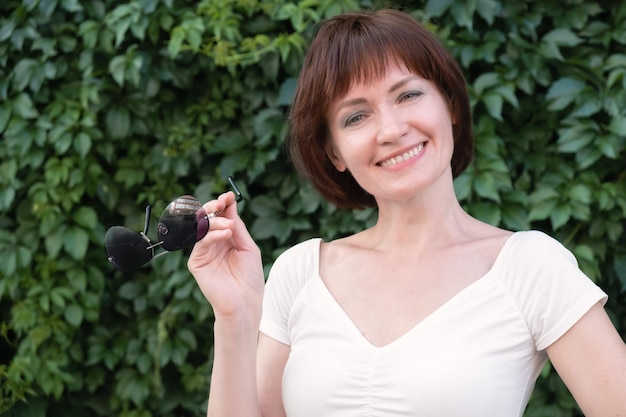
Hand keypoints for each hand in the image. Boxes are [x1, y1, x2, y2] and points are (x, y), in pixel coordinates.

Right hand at [187, 191, 263, 320]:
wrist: (245, 303)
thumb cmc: (250, 278)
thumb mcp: (248, 247)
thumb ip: (237, 227)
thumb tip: (230, 204)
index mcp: (225, 239)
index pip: (220, 217)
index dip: (222, 204)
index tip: (228, 195)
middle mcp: (212, 243)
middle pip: (207, 218)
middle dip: (213, 207)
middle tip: (222, 202)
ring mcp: (203, 252)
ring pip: (202, 228)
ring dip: (215, 221)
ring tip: (230, 226)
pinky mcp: (196, 263)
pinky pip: (201, 243)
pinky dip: (213, 235)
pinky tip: (225, 234)